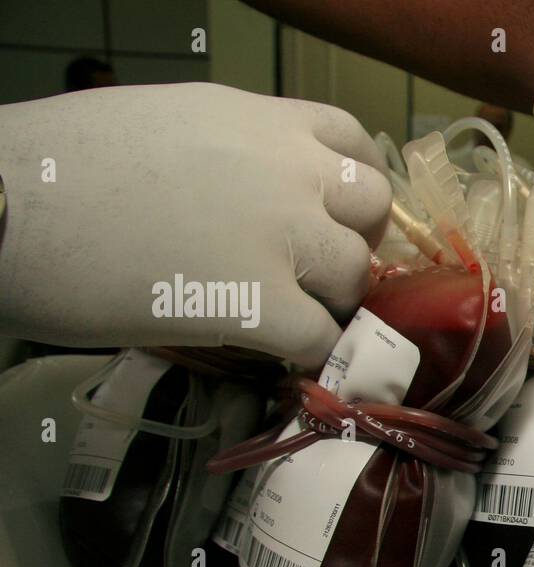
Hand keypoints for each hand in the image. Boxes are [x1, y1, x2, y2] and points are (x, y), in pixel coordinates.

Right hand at [0, 83, 390, 367]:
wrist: (8, 205)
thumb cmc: (64, 164)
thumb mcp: (174, 126)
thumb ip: (238, 153)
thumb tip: (260, 189)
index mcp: (263, 120)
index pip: (352, 142)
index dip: (350, 186)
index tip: (333, 214)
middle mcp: (289, 169)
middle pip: (370, 208)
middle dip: (349, 240)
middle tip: (313, 270)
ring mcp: (283, 236)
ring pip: (354, 275)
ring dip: (328, 300)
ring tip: (283, 313)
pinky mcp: (262, 304)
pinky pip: (320, 337)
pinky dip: (305, 352)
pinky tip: (272, 352)